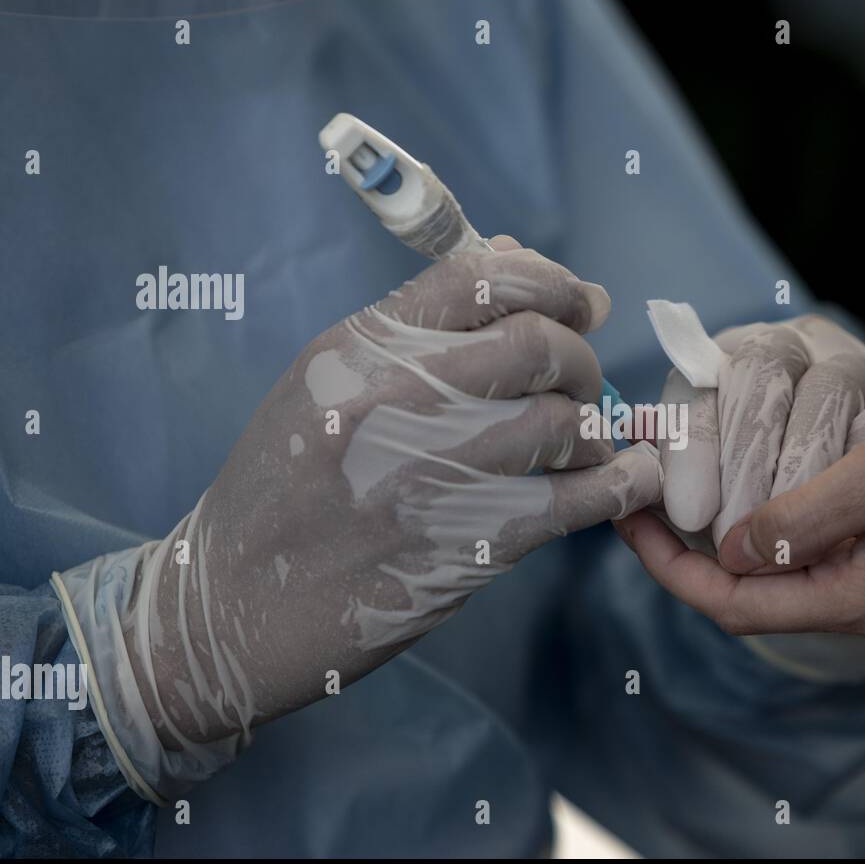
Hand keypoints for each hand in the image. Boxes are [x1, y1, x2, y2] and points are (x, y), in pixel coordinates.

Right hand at [57, 237, 659, 796]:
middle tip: (579, 380)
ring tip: (580, 441)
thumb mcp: (325, 383)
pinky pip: (579, 499)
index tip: (576, 304)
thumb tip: (520, 259)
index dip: (549, 281)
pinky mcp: (473, 544)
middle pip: (539, 344)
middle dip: (579, 355)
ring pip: (564, 421)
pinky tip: (629, 477)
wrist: (235, 603)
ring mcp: (440, 475)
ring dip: (593, 425)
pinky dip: (622, 481)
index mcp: (360, 349)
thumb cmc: (283, 485)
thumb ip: (418, 325)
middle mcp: (401, 400)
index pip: (482, 276)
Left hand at [619, 352, 864, 656]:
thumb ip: (802, 520)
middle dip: (708, 550)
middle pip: (770, 598)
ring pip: (806, 578)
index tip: (629, 521)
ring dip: (756, 537)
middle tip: (658, 490)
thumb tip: (732, 554)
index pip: (744, 606)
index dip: (675, 569)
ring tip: (710, 479)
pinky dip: (803, 529)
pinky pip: (845, 562)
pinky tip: (784, 483)